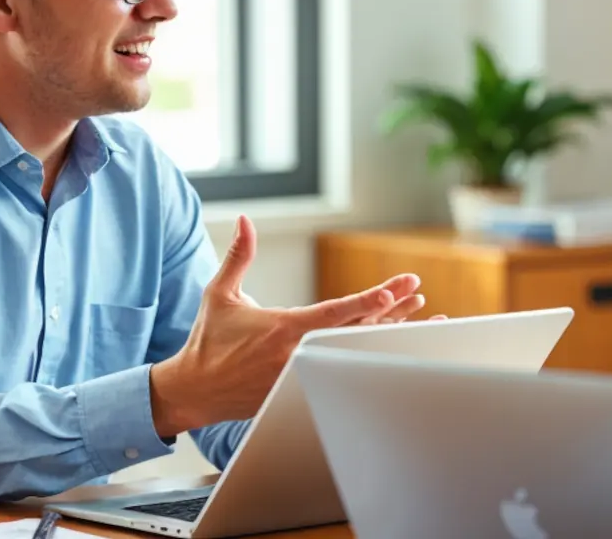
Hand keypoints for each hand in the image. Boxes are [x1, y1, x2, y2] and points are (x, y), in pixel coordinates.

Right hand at [149, 215, 429, 435]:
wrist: (195, 391)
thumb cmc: (208, 340)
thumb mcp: (220, 293)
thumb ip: (238, 255)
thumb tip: (243, 220)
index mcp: (283, 329)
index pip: (332, 313)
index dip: (364, 302)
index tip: (391, 290)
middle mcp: (298, 353)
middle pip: (355, 330)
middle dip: (390, 308)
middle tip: (417, 289)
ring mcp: (304, 373)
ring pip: (353, 349)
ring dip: (387, 328)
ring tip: (417, 309)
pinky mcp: (303, 387)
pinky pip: (343, 366)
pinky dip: (368, 350)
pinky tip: (392, 339)